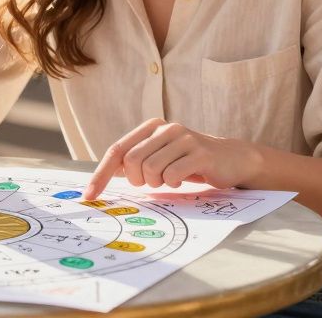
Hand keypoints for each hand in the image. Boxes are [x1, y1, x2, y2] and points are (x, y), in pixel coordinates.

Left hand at [82, 118, 260, 199]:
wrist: (232, 159)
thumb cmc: (190, 161)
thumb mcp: (160, 156)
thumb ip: (135, 161)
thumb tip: (104, 176)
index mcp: (151, 127)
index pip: (117, 151)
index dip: (100, 174)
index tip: (89, 196)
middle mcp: (165, 128)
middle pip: (132, 162)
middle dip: (138, 180)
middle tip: (152, 183)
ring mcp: (183, 138)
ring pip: (151, 170)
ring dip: (158, 183)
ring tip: (171, 179)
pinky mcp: (200, 152)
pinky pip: (172, 175)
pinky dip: (174, 184)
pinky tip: (183, 179)